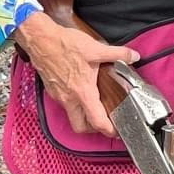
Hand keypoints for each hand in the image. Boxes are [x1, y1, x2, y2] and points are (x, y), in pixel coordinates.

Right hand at [15, 13, 138, 139]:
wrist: (40, 40)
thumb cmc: (64, 45)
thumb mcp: (96, 48)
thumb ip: (118, 54)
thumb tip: (134, 55)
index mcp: (82, 92)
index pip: (96, 121)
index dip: (108, 130)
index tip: (116, 132)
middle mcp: (69, 99)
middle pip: (80, 126)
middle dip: (93, 129)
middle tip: (105, 122)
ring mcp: (59, 96)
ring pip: (72, 116)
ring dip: (84, 116)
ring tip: (96, 107)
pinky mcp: (52, 91)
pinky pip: (65, 105)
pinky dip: (75, 105)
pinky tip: (82, 92)